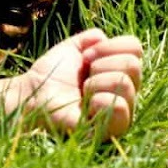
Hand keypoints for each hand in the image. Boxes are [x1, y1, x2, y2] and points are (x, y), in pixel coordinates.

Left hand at [2, 29, 142, 139]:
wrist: (32, 95)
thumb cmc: (53, 74)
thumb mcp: (72, 49)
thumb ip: (91, 38)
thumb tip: (102, 38)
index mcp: (121, 71)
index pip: (135, 48)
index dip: (108, 46)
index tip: (85, 56)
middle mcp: (127, 92)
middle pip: (132, 65)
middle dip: (100, 64)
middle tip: (83, 76)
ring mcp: (121, 112)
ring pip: (125, 83)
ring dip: (95, 82)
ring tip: (82, 92)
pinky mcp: (111, 130)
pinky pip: (121, 109)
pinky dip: (99, 100)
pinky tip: (86, 106)